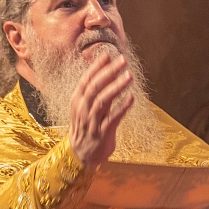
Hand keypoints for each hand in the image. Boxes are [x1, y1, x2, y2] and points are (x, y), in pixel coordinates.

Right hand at [68, 51, 134, 167]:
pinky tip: (131, 98)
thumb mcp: (86, 106)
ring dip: (117, 87)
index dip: (97, 67)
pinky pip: (112, 119)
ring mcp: (92, 122)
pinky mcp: (102, 133)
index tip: (108, 55)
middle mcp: (83, 109)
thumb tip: (108, 67)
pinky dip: (122, 107)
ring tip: (129, 76)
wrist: (80, 154)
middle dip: (109, 72)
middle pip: (95, 87)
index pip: (86, 80)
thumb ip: (96, 89)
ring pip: (103, 101)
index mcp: (77, 101)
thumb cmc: (86, 126)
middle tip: (123, 61)